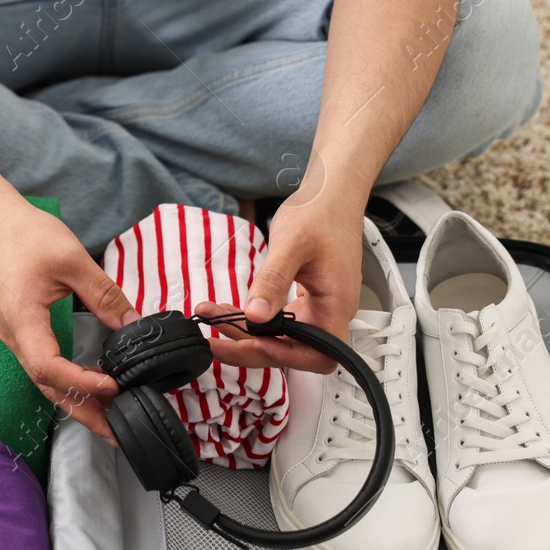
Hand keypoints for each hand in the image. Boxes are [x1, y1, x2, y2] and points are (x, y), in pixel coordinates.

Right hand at [0, 200, 137, 442]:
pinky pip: (44, 367)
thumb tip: (133, 323)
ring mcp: (16, 337)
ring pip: (46, 381)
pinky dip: (69, 384)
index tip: (111, 385)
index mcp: (22, 321)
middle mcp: (15, 337)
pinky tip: (91, 388)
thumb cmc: (25, 235)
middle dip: (82, 411)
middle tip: (115, 432)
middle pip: (47, 387)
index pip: (48, 367)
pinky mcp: (22, 332)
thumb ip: (104, 295)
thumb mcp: (72, 260)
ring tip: (109, 419)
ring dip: (77, 402)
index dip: (80, 382)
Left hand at [199, 188, 366, 372]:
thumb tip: (256, 315)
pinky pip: (278, 321)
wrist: (330, 193)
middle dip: (252, 348)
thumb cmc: (321, 211)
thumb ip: (273, 281)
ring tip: (213, 320)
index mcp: (336, 304)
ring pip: (282, 338)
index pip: (317, 354)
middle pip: (293, 351)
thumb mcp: (291, 243)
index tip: (252, 343)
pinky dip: (251, 319)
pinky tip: (227, 310)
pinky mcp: (306, 300)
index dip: (285, 356)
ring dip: (246, 335)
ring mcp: (318, 307)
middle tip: (215, 342)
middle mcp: (330, 312)